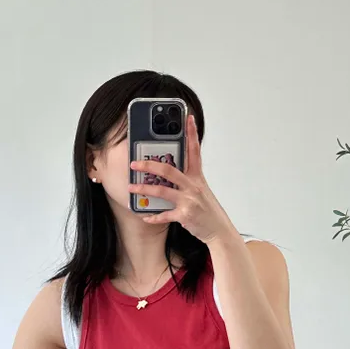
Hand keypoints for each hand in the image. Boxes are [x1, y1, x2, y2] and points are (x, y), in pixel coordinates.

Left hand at [128, 114, 237, 243]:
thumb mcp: (200, 190)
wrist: (218, 229)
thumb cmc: (207, 210)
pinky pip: (164, 215)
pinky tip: (145, 216)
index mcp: (197, 177)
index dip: (191, 134)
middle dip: (149, 166)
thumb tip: (168, 174)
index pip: (195, 151)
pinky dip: (153, 216)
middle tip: (134, 164)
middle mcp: (193, 186)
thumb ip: (187, 180)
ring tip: (131, 188)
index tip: (188, 118)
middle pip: (169, 170)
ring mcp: (189, 200)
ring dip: (144, 190)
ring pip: (162, 191)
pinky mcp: (185, 215)